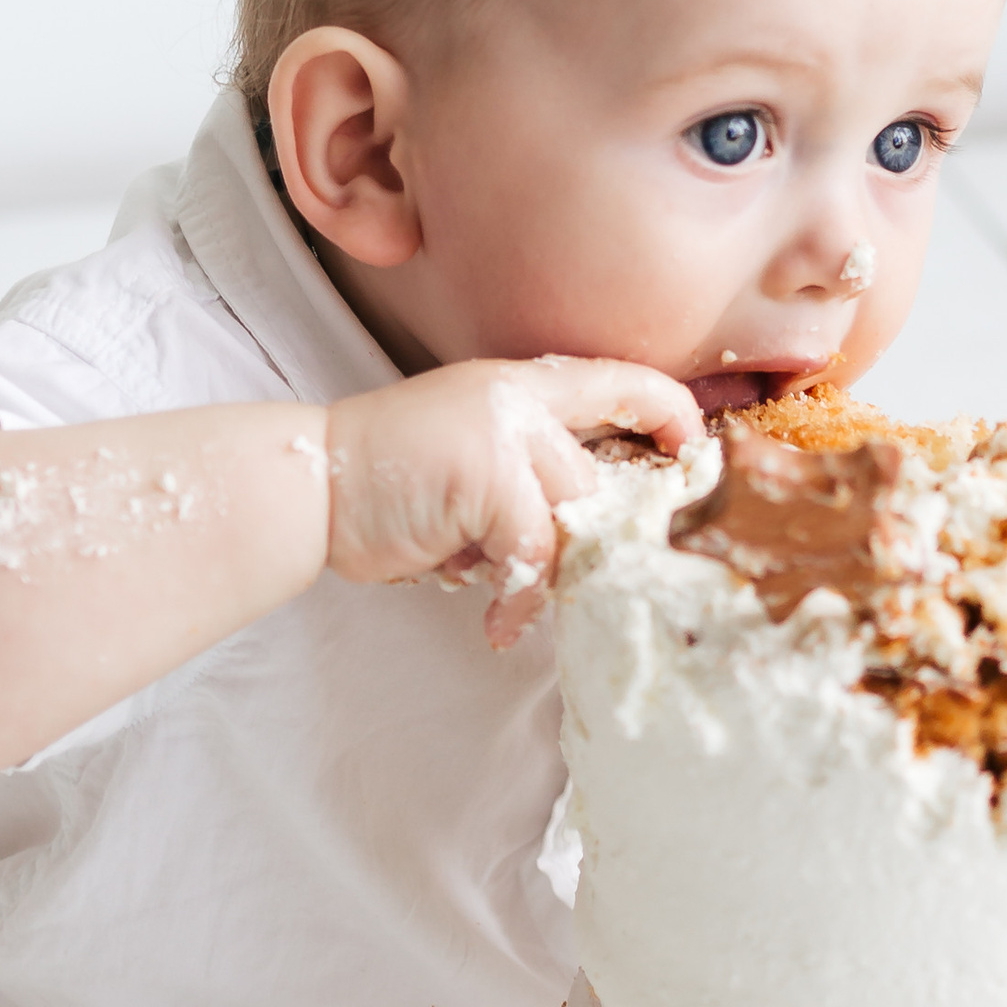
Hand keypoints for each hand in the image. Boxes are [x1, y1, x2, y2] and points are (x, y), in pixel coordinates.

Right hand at [321, 357, 699, 642]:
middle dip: (598, 543)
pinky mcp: (488, 474)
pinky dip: (520, 598)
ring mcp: (504, 431)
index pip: (621, 383)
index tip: (696, 458)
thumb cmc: (388, 486)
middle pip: (606, 477)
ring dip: (548, 574)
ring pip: (576, 518)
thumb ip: (528, 478)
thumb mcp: (471, 461)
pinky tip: (496, 623)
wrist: (309, 485)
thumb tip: (596, 536)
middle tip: (579, 584)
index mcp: (521, 387)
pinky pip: (537, 551)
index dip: (672, 415)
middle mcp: (518, 398)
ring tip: (509, 597)